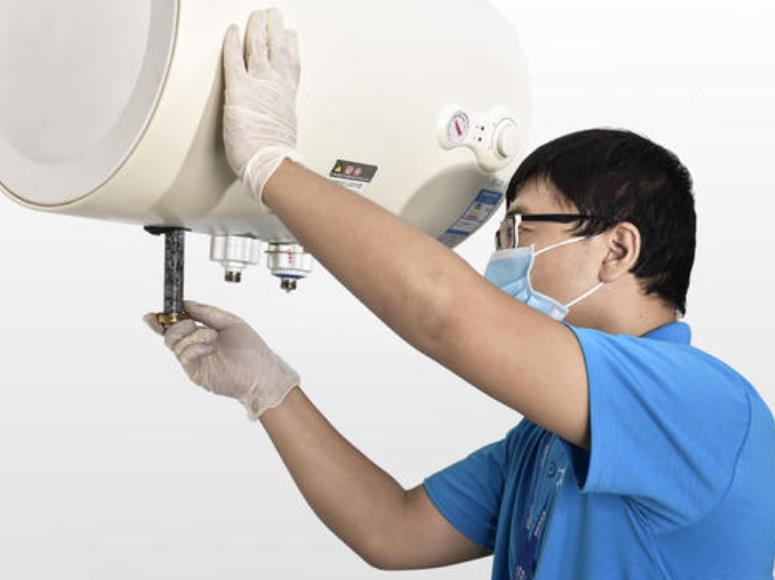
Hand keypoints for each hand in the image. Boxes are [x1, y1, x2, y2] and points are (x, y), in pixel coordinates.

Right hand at [143, 300, 300, 420]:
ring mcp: (195, 360)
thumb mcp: (229, 321)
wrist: (261, 372)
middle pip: (170, 334)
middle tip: (191, 323)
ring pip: (176, 344)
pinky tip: (209, 348)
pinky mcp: (196, 373)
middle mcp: (196, 347)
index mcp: (202, 333)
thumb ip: (207, 312)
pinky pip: (184, 357)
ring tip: (212, 337)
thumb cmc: (251, 349)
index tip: (152, 315)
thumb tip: (186, 304)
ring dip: (193, 336)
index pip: (176, 326)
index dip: (161, 320)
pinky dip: (195, 348)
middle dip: (177, 325)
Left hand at [222, 8, 304, 212]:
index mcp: (288, 97)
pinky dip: (232, 42)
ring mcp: (258, 84)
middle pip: (277, 49)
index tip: (292, 35)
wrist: (270, 162)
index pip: (291, 65)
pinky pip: (233, 59)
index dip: (292, 48)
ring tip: (257, 14)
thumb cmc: (276, 156)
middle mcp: (276, 86)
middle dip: (275, 29)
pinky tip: (231, 30)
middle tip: (274, 14)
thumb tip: (281, 131)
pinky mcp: (238, 88)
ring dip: (257, 27)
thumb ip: (281, 123)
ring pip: (258, 47)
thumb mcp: (286, 134)